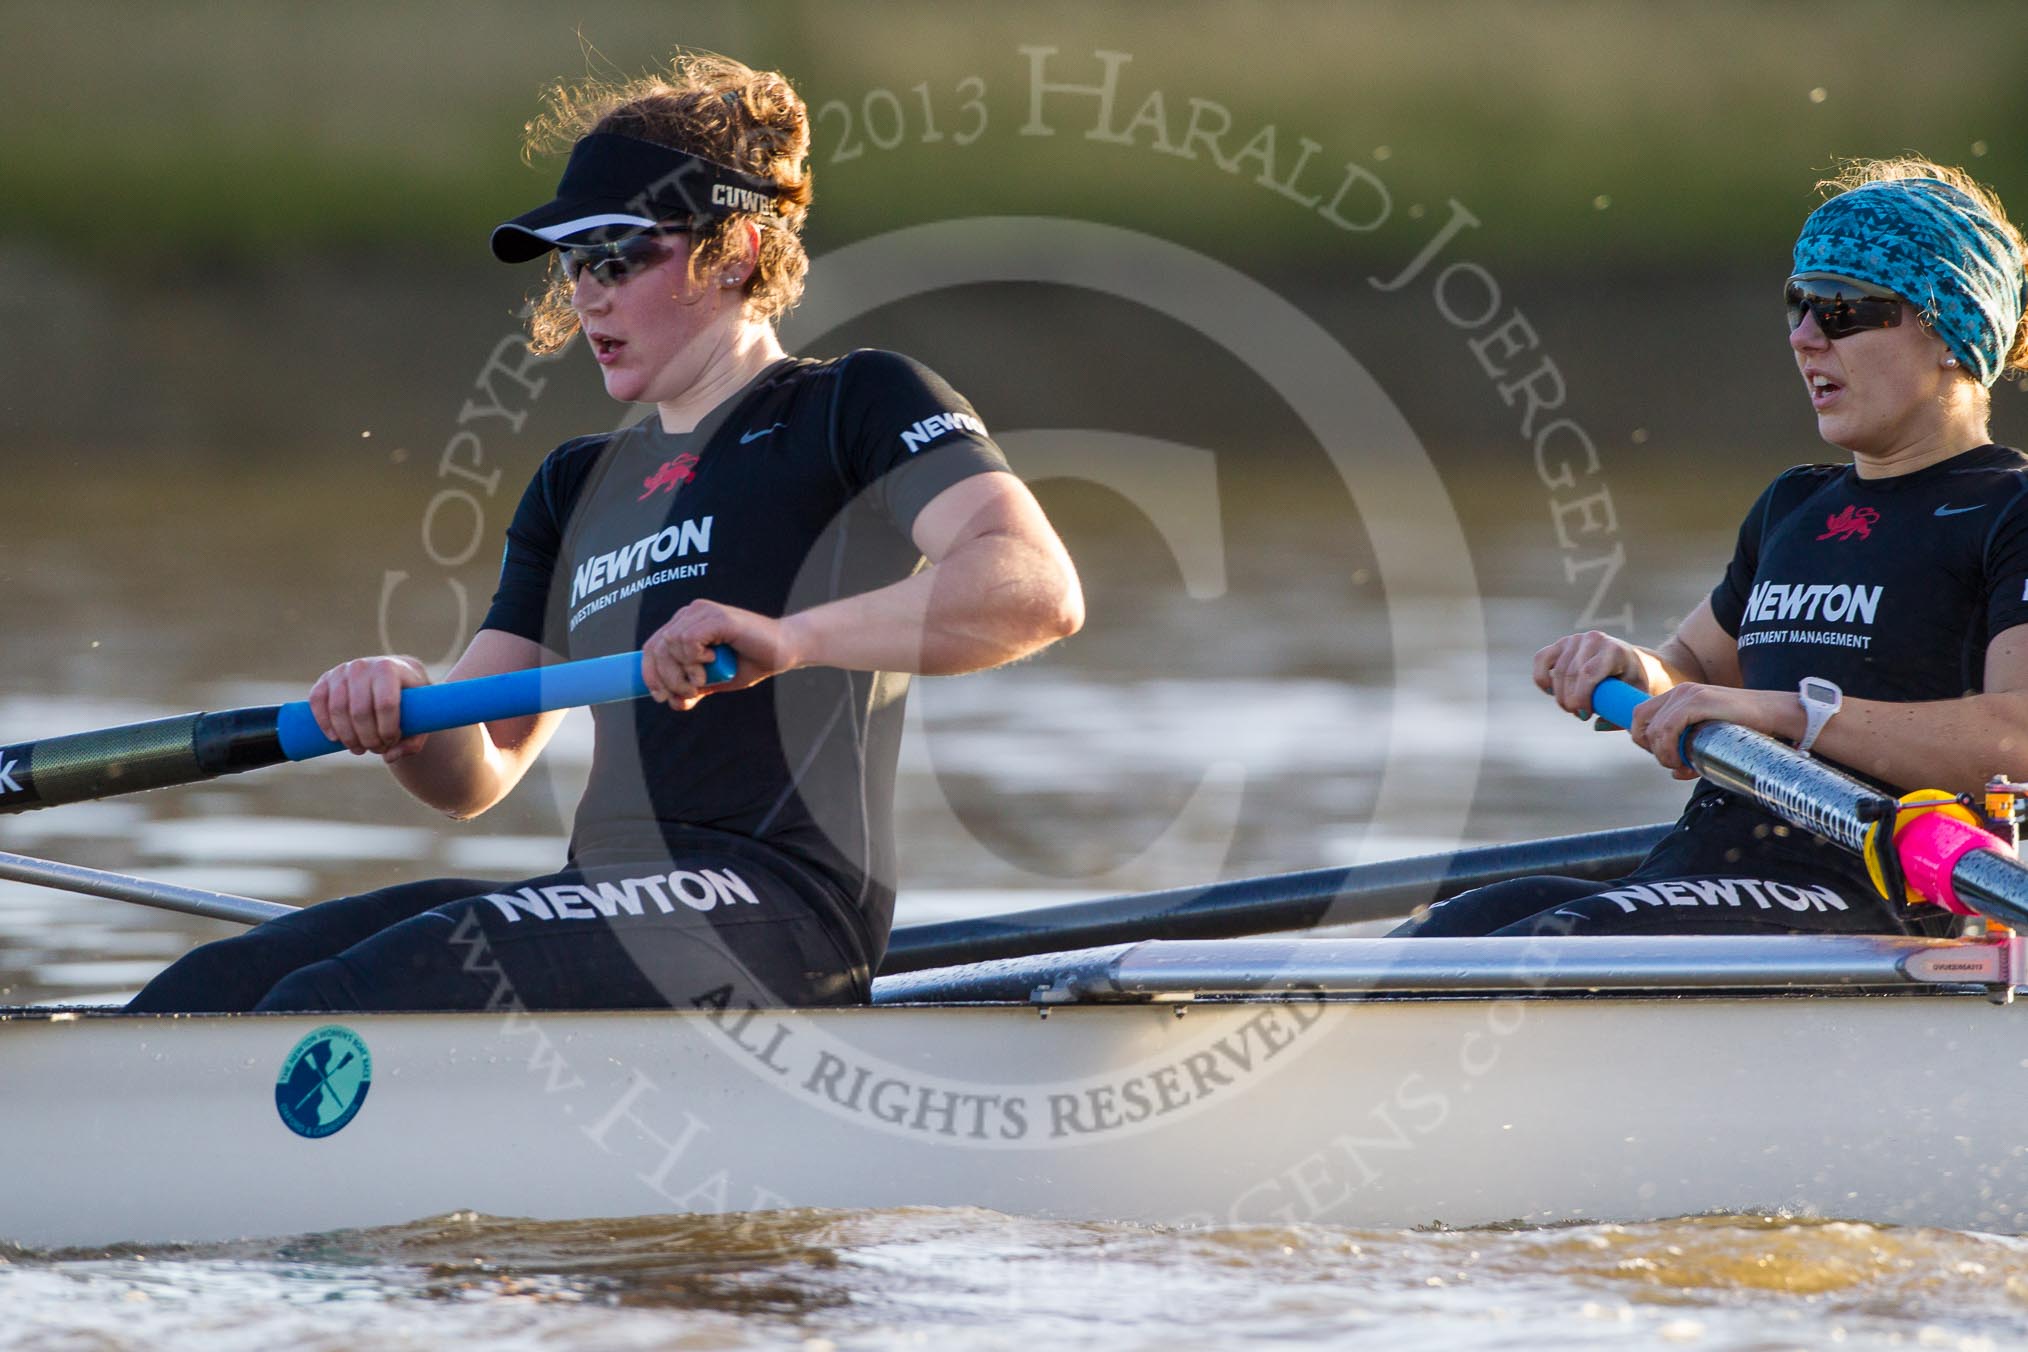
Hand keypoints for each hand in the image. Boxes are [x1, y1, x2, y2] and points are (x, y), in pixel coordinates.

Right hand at [308, 655, 431, 760]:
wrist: (394, 673)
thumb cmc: (410, 699)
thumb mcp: (421, 717)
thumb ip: (413, 741)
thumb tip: (389, 756)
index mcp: (389, 669)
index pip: (386, 704)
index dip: (388, 730)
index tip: (391, 742)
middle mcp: (363, 666)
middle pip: (360, 711)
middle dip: (367, 738)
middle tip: (376, 749)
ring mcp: (341, 671)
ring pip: (338, 709)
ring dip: (347, 736)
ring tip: (360, 749)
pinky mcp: (325, 679)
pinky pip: (317, 701)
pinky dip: (324, 723)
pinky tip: (335, 739)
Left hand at [642, 600, 800, 710]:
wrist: (785, 650)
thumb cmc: (751, 662)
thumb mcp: (715, 680)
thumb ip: (693, 687)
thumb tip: (672, 701)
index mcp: (686, 624)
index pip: (651, 647)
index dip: (650, 674)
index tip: (660, 696)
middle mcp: (691, 613)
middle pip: (657, 648)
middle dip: (668, 679)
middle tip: (690, 693)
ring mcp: (703, 612)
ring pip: (671, 645)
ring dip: (683, 671)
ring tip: (705, 678)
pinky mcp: (717, 617)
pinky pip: (688, 640)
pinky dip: (695, 657)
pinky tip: (712, 660)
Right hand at [1532, 631, 1650, 718]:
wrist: (1635, 660)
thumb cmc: (1636, 681)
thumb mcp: (1635, 697)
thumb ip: (1620, 713)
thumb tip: (1596, 725)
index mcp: (1615, 650)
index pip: (1588, 674)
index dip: (1581, 698)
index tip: (1585, 715)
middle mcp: (1593, 639)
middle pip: (1570, 675)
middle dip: (1570, 701)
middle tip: (1580, 715)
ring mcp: (1575, 639)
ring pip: (1556, 672)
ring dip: (1559, 695)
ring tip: (1572, 707)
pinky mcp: (1561, 643)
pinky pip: (1541, 659)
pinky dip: (1542, 679)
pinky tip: (1551, 691)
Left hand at [1627, 683, 1793, 779]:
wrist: (1776, 716)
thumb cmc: (1747, 729)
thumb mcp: (1711, 738)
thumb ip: (1690, 750)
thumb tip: (1675, 773)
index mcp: (1679, 697)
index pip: (1641, 716)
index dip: (1645, 741)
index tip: (1665, 757)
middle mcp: (1679, 692)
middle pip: (1639, 721)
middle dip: (1650, 748)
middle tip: (1673, 762)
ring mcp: (1687, 694)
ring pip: (1652, 728)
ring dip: (1661, 753)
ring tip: (1682, 765)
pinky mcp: (1698, 701)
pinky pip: (1667, 728)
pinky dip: (1668, 749)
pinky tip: (1682, 761)